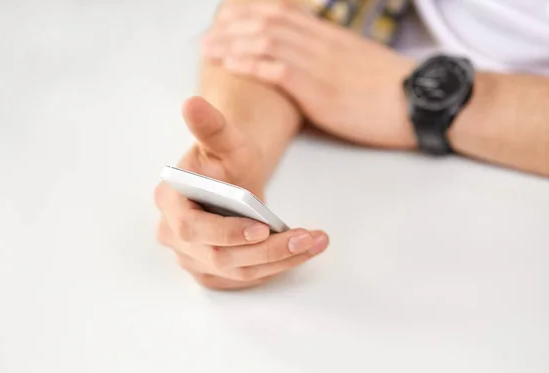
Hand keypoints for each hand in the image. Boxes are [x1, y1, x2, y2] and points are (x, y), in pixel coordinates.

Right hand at [154, 96, 328, 289]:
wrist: (232, 181)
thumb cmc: (226, 160)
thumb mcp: (226, 141)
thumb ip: (211, 126)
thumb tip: (192, 103)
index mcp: (169, 201)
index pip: (191, 227)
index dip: (225, 232)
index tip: (260, 228)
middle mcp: (173, 235)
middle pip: (218, 256)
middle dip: (266, 250)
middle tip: (305, 237)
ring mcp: (190, 258)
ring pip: (236, 271)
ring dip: (279, 260)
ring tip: (314, 242)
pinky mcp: (210, 272)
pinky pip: (244, 277)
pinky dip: (276, 267)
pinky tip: (301, 251)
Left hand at [201, 2, 416, 148]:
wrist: (421, 101)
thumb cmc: (393, 90)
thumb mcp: (362, 63)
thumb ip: (334, 58)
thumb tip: (316, 64)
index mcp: (331, 36)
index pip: (283, 14)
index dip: (250, 15)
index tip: (229, 22)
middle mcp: (321, 44)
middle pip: (268, 23)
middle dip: (233, 27)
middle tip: (209, 36)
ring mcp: (319, 64)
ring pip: (266, 41)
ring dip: (233, 44)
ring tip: (209, 50)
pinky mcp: (319, 89)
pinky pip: (277, 69)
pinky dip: (250, 64)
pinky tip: (231, 65)